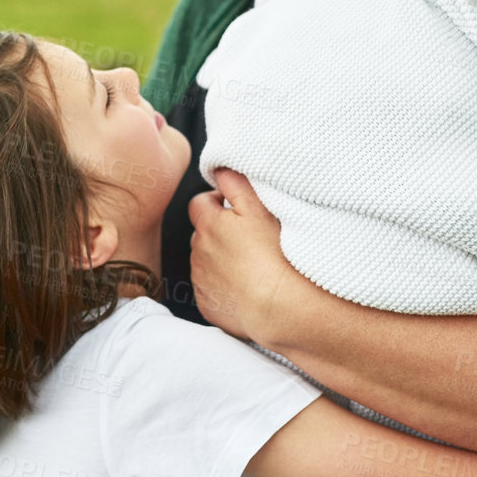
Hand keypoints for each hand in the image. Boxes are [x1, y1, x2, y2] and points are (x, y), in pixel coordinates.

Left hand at [187, 169, 294, 341]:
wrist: (279, 307)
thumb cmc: (273, 255)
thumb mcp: (258, 208)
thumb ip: (235, 183)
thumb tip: (219, 169)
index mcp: (208, 225)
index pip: (199, 203)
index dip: (216, 202)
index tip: (234, 208)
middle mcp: (198, 252)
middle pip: (202, 233)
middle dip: (218, 231)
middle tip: (247, 238)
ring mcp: (201, 280)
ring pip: (204, 261)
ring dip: (219, 259)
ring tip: (249, 264)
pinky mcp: (208, 304)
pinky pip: (210, 289)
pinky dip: (222, 285)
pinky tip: (245, 286)